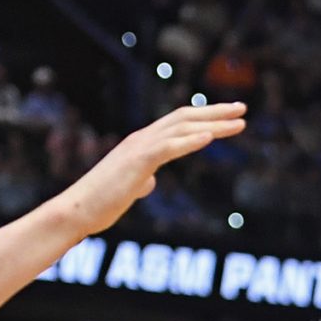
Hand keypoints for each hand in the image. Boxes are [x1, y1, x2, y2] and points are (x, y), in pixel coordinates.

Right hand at [59, 104, 247, 231]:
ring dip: (212, 123)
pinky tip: (210, 137)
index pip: (178, 123)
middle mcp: (141, 139)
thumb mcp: (129, 189)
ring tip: (238, 122)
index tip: (229, 117)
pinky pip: (168, 147)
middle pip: (184, 117)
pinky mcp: (137, 162)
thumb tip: (150, 182)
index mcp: (141, 144)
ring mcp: (139, 148)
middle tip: (242, 109)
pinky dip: (190, 140)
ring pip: (181, 128)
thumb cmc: (101, 203)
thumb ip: (141, 180)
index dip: (204, 117)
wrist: (77, 211)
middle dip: (215, 112)